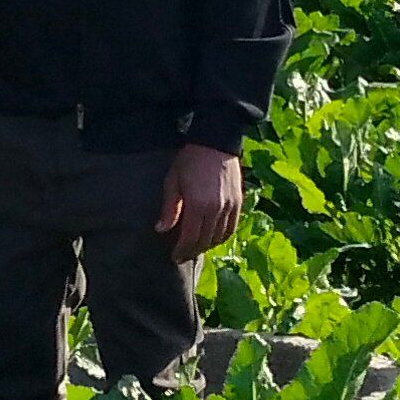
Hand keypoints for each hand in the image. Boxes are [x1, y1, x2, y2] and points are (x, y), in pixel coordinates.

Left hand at [154, 144, 245, 259]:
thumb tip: (161, 230)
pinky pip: (232, 227)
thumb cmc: (189, 160)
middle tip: (182, 256)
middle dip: (192, 251)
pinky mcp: (239, 202)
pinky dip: (222, 237)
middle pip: (205, 240)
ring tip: (195, 248)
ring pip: (220, 237)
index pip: (190, 238)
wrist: (215, 143)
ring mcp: (230, 207)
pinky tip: (212, 238)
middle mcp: (217, 209)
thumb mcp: (173, 181)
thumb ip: (169, 208)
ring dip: (207, 246)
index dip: (182, 250)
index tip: (174, 257)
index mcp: (198, 205)